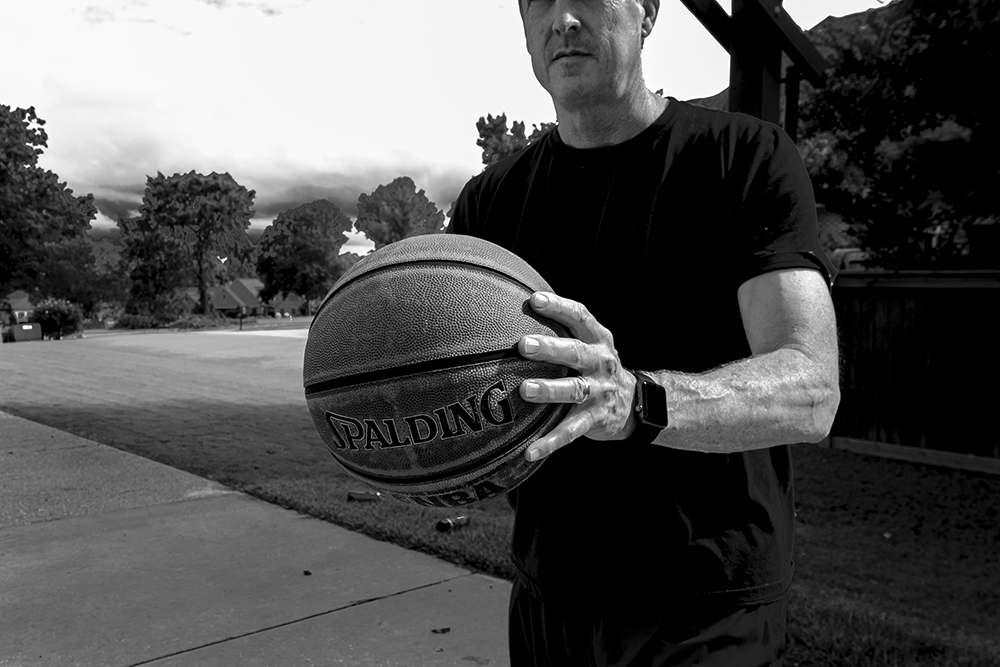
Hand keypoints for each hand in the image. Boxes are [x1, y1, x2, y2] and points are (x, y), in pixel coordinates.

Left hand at [519, 291, 635, 460]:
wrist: (636, 404)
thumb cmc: (598, 367)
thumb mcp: (592, 344)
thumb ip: (566, 329)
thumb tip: (522, 306)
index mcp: (598, 340)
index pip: (580, 316)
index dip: (559, 307)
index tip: (535, 300)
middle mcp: (600, 363)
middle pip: (575, 353)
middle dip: (550, 348)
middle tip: (524, 344)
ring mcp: (600, 392)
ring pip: (574, 390)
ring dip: (550, 390)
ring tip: (525, 390)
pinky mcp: (595, 419)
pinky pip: (570, 431)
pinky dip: (550, 442)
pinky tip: (529, 451)